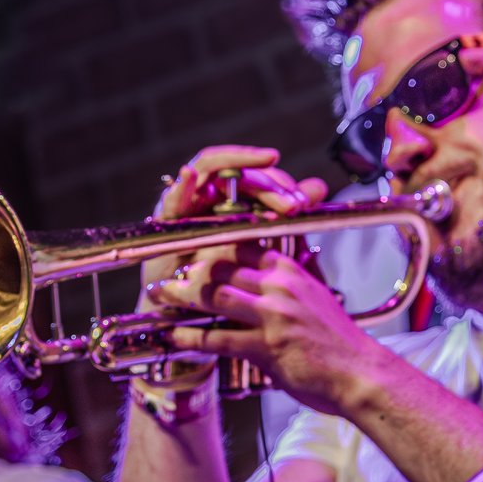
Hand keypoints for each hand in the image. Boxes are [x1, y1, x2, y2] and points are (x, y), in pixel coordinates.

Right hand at [143, 145, 331, 292]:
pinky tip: (189, 175)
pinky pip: (171, 199)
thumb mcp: (260, 246)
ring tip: (264, 169)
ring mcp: (187, 202)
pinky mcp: (164, 220)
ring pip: (211, 171)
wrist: (186, 315)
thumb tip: (318, 187)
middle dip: (269, 183)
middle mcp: (210, 194)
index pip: (260, 176)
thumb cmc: (223, 280)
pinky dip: (179, 186)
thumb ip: (284, 214)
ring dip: (238, 167)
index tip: (307, 200)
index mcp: (233, 198)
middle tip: (293, 205)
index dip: (283, 183)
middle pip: (239, 172)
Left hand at [150, 242, 390, 415]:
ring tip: (160, 297)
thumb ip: (292, 286)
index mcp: (292, 272)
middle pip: (223, 266)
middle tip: (167, 274)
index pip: (245, 246)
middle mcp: (280, 287)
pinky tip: (173, 338)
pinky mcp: (266, 347)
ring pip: (215, 296)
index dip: (214, 246)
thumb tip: (271, 278)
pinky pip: (218, 339)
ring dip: (182, 297)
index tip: (190, 248)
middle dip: (190, 269)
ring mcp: (272, 316)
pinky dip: (190, 339)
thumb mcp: (318, 300)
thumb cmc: (340, 343)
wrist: (361, 374)